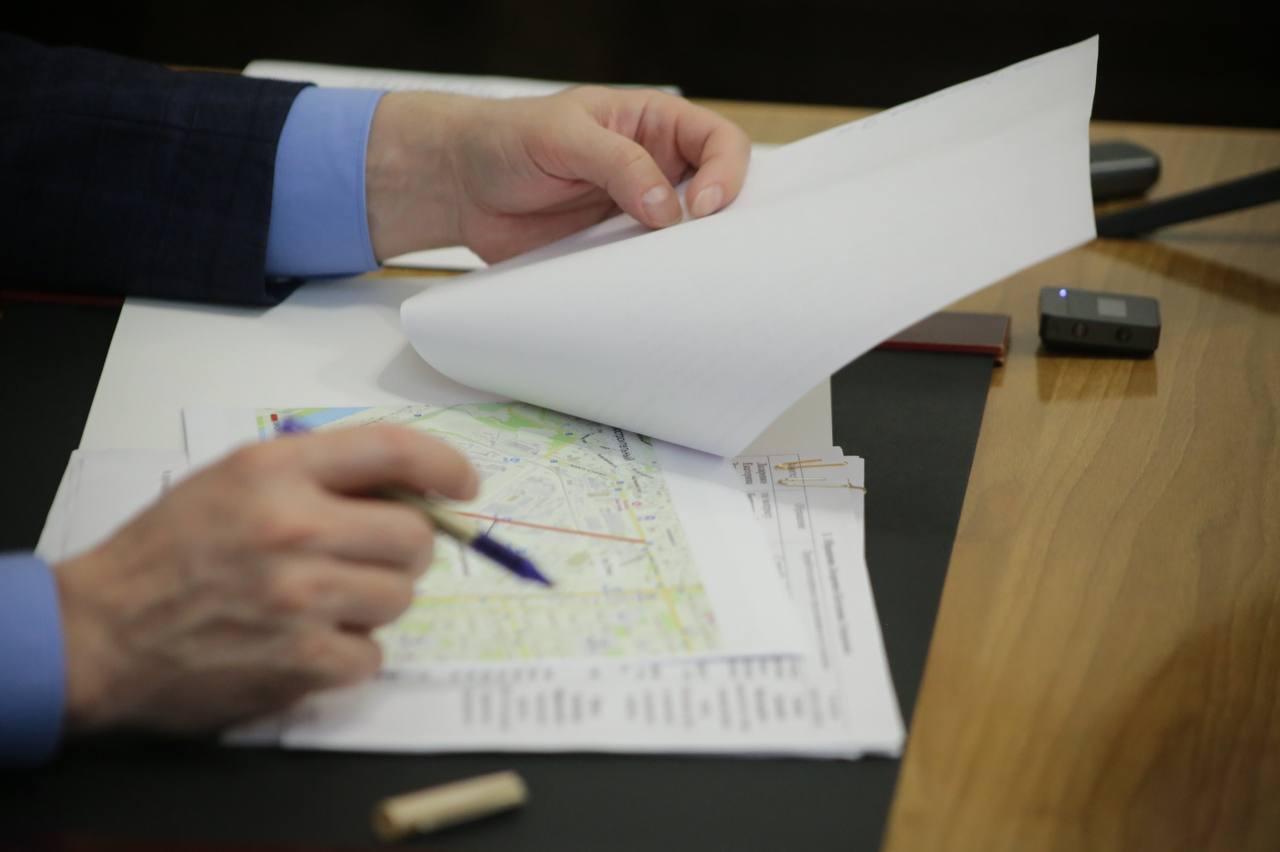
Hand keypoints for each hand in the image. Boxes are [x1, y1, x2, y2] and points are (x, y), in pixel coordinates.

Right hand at [52, 426, 476, 734]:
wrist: (100, 632)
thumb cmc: (167, 552)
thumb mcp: (234, 480)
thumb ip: (317, 474)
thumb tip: (408, 490)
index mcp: (275, 471)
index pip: (394, 450)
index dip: (445, 465)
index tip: (464, 483)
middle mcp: (293, 527)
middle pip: (414, 537)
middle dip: (404, 550)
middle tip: (369, 559)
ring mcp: (299, 597)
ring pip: (400, 597)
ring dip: (374, 602)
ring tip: (324, 601)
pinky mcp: (300, 659)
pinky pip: (372, 655)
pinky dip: (350, 654)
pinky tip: (309, 642)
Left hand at [364, 86, 751, 262]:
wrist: (461, 187)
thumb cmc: (508, 140)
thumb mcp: (562, 137)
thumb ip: (618, 164)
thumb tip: (666, 208)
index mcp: (654, 124)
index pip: (719, 142)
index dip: (724, 173)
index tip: (698, 208)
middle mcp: (656, 168)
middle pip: (718, 194)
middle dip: (719, 222)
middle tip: (701, 248)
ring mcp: (638, 214)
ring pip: (686, 240)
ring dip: (686, 258)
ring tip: (677, 276)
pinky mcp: (614, 252)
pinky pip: (647, 271)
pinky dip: (652, 283)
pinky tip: (647, 293)